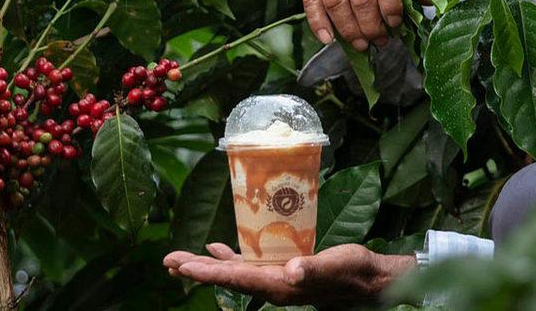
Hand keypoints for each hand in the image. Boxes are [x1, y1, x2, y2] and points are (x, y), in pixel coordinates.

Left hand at [164, 242, 414, 308]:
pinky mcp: (281, 272)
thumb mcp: (336, 265)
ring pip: (233, 274)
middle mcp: (272, 286)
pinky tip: (217, 249)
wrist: (367, 280)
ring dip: (207, 266)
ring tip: (180, 261)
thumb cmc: (353, 271)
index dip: (209, 273)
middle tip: (168, 262)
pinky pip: (248, 267)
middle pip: (227, 279)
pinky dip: (229, 259)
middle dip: (197, 270)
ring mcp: (274, 280)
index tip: (183, 268)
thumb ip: (314, 269)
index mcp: (280, 286)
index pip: (238, 280)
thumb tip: (292, 270)